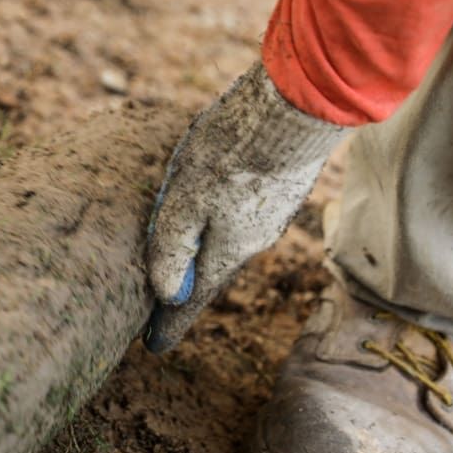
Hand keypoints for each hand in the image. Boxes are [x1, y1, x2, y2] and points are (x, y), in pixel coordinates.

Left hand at [144, 62, 344, 351]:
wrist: (300, 104)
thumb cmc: (235, 148)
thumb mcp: (188, 198)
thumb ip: (174, 246)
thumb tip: (168, 296)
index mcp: (230, 250)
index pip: (194, 300)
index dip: (171, 324)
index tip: (152, 348)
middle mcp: (256, 239)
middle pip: (214, 272)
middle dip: (189, 288)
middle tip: (163, 306)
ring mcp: (274, 212)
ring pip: (230, 241)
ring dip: (207, 253)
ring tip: (186, 260)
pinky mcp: (282, 186)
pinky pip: (244, 216)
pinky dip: (224, 223)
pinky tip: (217, 208)